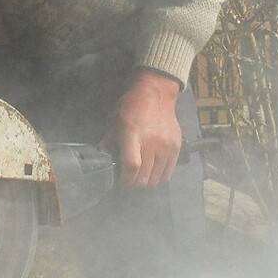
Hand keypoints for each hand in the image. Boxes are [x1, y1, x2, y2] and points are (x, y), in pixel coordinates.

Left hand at [110, 69, 181, 187]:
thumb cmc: (132, 106)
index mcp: (133, 135)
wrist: (156, 93)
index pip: (132, 166)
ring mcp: (166, 146)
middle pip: (144, 176)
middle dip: (134, 183)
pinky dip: (160, 177)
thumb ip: (108, 141)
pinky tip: (153, 172)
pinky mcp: (176, 147)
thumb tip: (101, 159)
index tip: (121, 182)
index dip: (126, 180)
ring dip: (147, 182)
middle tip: (129, 180)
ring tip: (141, 177)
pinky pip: (169, 172)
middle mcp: (152, 142)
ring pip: (156, 178)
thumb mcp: (115, 121)